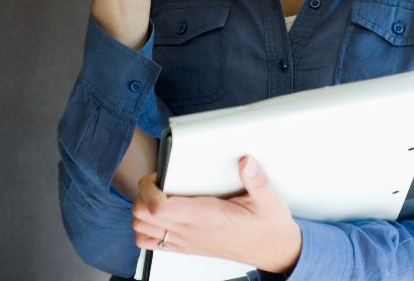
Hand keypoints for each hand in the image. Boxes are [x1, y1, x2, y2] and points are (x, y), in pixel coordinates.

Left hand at [131, 157, 301, 274]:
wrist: (273, 251)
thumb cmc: (267, 226)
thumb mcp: (269, 200)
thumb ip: (257, 179)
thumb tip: (246, 162)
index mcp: (204, 217)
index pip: (157, 207)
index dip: (149, 189)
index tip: (158, 174)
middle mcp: (190, 231)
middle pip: (142, 217)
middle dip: (141, 194)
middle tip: (156, 179)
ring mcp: (186, 241)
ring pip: (142, 232)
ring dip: (142, 211)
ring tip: (155, 194)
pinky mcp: (187, 247)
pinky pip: (153, 243)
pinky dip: (148, 228)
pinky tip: (161, 213)